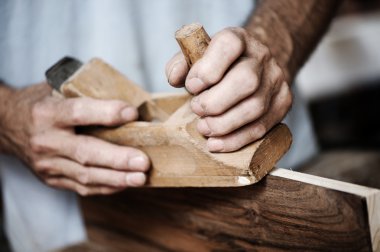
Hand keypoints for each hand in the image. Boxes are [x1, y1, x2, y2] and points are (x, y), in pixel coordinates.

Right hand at [3, 83, 149, 194]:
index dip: (107, 113)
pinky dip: (105, 187)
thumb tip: (127, 102)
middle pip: (85, 152)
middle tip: (143, 162)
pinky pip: (81, 187)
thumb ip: (86, 96)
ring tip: (140, 178)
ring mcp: (47, 164)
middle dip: (117, 159)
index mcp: (47, 113)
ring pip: (85, 175)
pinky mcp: (51, 179)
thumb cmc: (40, 103)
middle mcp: (46, 140)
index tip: (132, 113)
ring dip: (116, 178)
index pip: (78, 112)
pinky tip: (124, 183)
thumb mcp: (56, 90)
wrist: (5, 125)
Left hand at [166, 27, 291, 151]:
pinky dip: (235, 140)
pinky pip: (262, 128)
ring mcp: (276, 81)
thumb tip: (175, 77)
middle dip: (215, 102)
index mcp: (239, 39)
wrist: (254, 66)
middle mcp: (262, 57)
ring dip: (224, 124)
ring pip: (255, 107)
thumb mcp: (198, 56)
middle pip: (246, 80)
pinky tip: (217, 143)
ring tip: (204, 128)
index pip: (229, 45)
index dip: (208, 68)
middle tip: (197, 109)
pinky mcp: (282, 103)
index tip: (192, 86)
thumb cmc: (219, 65)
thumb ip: (181, 63)